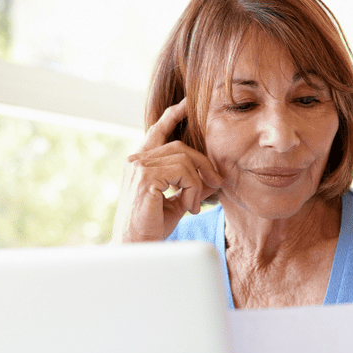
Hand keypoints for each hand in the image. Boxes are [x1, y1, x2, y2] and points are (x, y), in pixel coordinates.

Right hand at [111, 98, 222, 242]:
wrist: (135, 248)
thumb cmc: (151, 228)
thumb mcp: (175, 203)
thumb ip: (189, 186)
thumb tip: (212, 178)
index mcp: (139, 164)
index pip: (157, 132)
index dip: (172, 116)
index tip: (187, 104)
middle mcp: (135, 161)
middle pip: (180, 147)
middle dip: (203, 163)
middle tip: (217, 183)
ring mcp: (138, 167)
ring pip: (183, 159)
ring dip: (197, 182)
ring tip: (195, 204)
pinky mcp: (144, 179)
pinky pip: (182, 172)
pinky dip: (192, 189)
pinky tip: (189, 207)